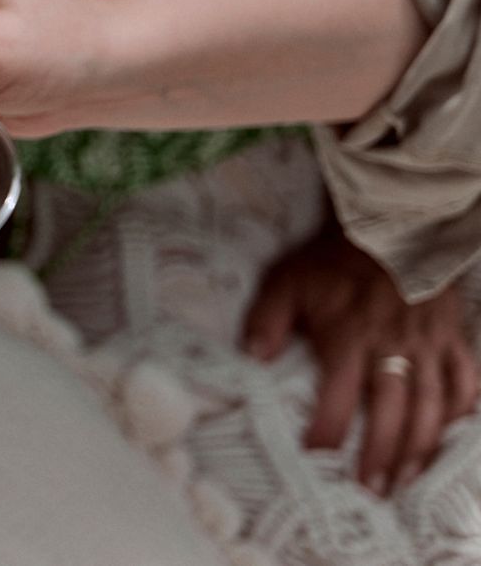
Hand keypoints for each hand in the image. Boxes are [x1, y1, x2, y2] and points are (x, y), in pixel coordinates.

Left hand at [243, 226, 476, 495]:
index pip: (338, 397)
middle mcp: (391, 347)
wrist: (387, 224)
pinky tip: (452, 433)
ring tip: (407, 478)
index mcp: (348, 337)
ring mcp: (427, 344)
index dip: (327, 429)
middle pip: (391, 413)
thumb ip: (267, 319)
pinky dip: (463, 410)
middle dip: (380, 455)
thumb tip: (253, 357)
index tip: (316, 453)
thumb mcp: (286, 280)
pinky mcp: (452, 336)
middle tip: (371, 488)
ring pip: (431, 408)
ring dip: (420, 447)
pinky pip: (466, 380)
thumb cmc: (331, 257)